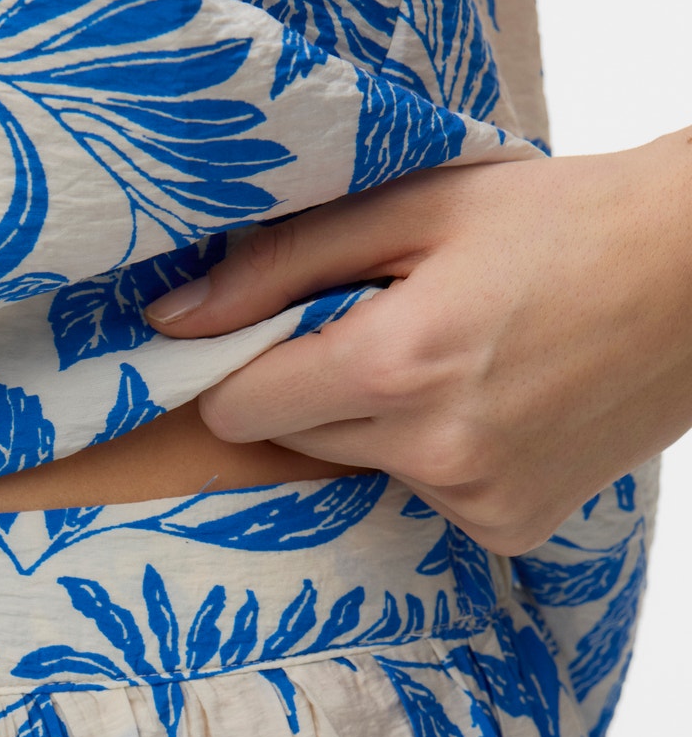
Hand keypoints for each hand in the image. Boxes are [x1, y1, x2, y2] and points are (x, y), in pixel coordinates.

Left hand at [147, 130, 691, 554]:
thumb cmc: (563, 222)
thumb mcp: (418, 208)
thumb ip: (282, 264)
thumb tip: (173, 321)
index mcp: (399, 363)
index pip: (243, 405)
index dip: (244, 368)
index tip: (271, 337)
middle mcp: (433, 450)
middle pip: (297, 440)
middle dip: (319, 387)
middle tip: (394, 328)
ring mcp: (475, 500)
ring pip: (360, 469)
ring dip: (381, 423)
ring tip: (462, 362)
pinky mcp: (509, 528)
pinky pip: (424, 497)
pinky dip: (439, 457)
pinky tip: (496, 409)